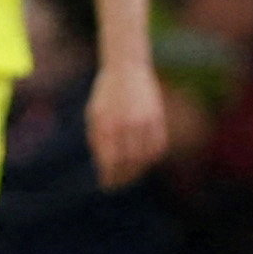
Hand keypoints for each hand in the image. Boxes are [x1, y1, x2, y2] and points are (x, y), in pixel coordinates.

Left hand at [79, 60, 165, 186]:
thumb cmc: (105, 94)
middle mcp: (128, 125)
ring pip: (146, 158)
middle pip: (130, 163)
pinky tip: (144, 160)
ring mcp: (145, 121)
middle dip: (124, 177)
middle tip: (118, 184)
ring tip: (130, 174)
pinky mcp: (158, 118)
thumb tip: (103, 167)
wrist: (126, 68)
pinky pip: (158, 146)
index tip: (107, 185)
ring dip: (139, 170)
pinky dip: (152, 157)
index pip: (111, 162)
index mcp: (108, 125)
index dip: (110, 177)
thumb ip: (98, 141)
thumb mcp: (94, 115)